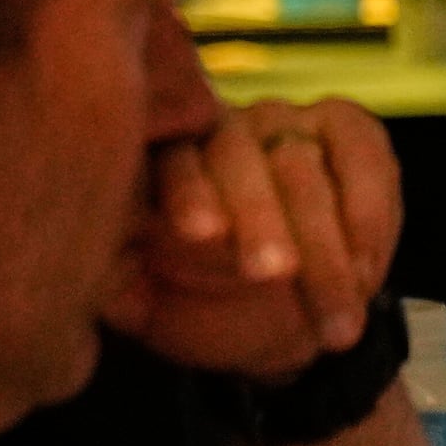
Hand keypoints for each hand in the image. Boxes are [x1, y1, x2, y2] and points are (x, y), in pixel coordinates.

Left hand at [113, 96, 400, 387]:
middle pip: (237, 160)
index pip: (167, 164)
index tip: (198, 234)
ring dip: (325, 249)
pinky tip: (369, 271)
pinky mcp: (347, 128)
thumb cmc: (201, 309)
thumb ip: (112, 278)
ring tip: (333, 316)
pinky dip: (370, 217)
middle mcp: (216, 128)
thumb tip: (74, 260)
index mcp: (154, 162)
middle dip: (261, 222)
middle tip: (273, 275)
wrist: (283, 323)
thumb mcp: (147, 306)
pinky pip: (364, 161)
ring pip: (304, 171)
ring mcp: (282, 122)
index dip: (186, 195)